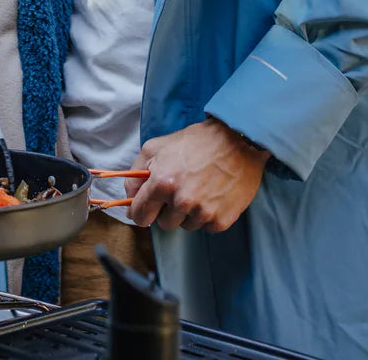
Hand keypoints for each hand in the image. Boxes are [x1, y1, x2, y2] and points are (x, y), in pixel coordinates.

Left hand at [124, 118, 269, 232]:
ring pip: (186, 226)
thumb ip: (136, 174)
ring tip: (200, 188)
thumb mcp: (156, 147)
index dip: (142, 211)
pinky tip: (213, 195)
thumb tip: (130, 199)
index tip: (147, 208)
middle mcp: (182, 201)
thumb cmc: (196, 141)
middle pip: (164, 224)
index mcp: (162, 183)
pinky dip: (207, 215)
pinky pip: (206, 227)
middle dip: (168, 210)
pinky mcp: (222, 220)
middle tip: (180, 189)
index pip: (140, 216)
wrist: (238, 140)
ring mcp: (203, 212)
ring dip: (189, 212)